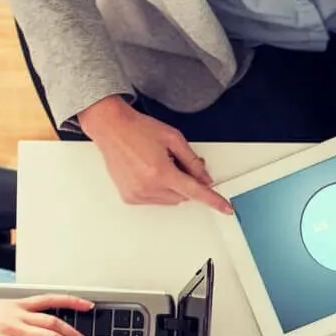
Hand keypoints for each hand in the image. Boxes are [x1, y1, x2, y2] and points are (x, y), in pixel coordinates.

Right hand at [77, 96, 230, 212]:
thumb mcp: (173, 138)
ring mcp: (137, 194)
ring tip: (156, 164)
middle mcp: (148, 186)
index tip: (225, 208)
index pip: (195, 191)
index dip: (213, 200)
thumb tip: (205, 178)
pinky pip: (155, 200)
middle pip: (183, 195)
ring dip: (171, 186)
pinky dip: (157, 189)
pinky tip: (147, 171)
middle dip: (185, 181)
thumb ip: (193, 161)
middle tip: (175, 162)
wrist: (111, 127)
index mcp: (161, 172)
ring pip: (170, 200)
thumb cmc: (137, 129)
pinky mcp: (129, 197)